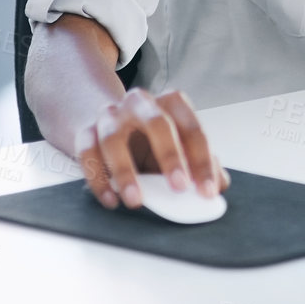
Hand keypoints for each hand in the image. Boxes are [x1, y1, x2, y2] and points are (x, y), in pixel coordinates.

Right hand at [74, 88, 229, 208]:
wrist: (108, 121)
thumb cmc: (150, 138)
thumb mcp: (178, 147)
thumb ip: (199, 163)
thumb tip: (219, 185)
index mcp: (170, 102)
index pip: (191, 128)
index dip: (202, 160)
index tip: (208, 190)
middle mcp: (140, 103)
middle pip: (156, 122)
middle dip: (170, 156)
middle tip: (179, 188)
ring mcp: (110, 115)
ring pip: (113, 138)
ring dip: (126, 171)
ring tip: (137, 201)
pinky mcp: (85, 132)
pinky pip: (87, 153)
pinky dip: (98, 179)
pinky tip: (111, 200)